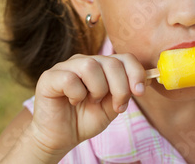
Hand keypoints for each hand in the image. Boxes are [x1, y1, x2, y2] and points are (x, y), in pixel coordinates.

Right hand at [28, 53, 145, 157]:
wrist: (61, 136)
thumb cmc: (86, 119)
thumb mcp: (112, 106)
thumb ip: (125, 92)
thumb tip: (145, 82)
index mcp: (102, 65)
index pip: (124, 58)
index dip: (136, 73)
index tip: (140, 92)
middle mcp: (85, 61)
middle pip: (111, 62)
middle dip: (120, 88)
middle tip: (117, 107)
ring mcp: (66, 66)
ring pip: (91, 66)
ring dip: (98, 89)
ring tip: (92, 101)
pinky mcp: (50, 77)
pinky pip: (70, 78)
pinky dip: (76, 94)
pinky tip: (73, 101)